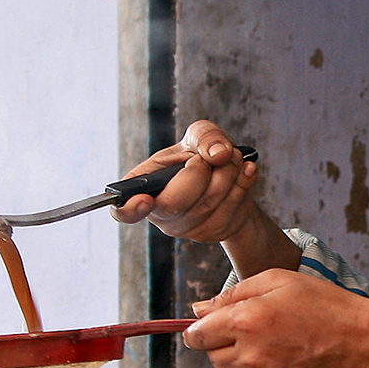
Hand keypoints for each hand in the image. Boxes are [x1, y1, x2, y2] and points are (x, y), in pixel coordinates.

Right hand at [112, 121, 300, 277]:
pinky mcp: (213, 232)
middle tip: (213, 155)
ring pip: (209, 204)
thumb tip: (217, 154)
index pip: (123, 211)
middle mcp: (160, 212)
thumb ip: (204, 135)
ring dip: (229, 172)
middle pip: (175, 203)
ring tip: (232, 158)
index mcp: (144, 186)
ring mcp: (187, 228)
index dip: (129, 209)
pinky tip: (245, 171)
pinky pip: (232, 210)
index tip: (145, 200)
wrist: (233, 177)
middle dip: (201, 172)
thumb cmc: (203, 156)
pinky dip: (244, 182)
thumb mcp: (198, 135)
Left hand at [184, 270, 368, 367]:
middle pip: (214, 358)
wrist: (364, 343)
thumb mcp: (278, 281)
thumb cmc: (324, 305)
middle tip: (258, 333)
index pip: (197, 336)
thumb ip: (232, 294)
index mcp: (245, 321)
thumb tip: (197, 310)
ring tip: (273, 351)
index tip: (210, 329)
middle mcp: (250, 356)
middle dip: (226, 345)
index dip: (200, 331)